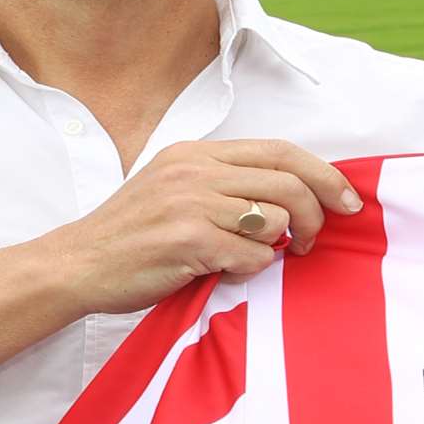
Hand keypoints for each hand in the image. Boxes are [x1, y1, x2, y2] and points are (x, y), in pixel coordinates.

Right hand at [35, 139, 361, 315]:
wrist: (75, 265)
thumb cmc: (131, 237)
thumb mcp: (174, 190)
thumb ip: (225, 185)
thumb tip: (292, 197)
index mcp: (196, 153)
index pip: (281, 150)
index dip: (324, 174)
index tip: (348, 201)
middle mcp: (195, 170)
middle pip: (289, 181)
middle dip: (317, 214)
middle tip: (313, 242)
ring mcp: (190, 202)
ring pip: (274, 218)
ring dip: (277, 246)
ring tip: (252, 259)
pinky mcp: (187, 239)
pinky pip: (251, 254)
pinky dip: (249, 269)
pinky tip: (224, 273)